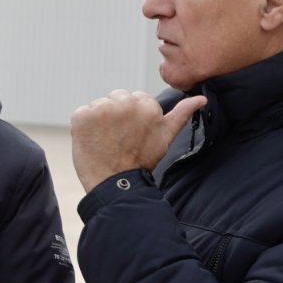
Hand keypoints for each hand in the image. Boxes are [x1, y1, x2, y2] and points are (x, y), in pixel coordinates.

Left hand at [70, 89, 206, 192]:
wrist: (115, 185)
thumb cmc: (141, 161)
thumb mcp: (166, 137)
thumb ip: (182, 114)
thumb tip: (201, 99)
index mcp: (146, 104)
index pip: (135, 98)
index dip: (132, 118)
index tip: (132, 134)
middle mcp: (124, 102)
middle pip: (116, 98)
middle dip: (116, 115)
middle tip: (119, 138)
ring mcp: (101, 108)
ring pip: (99, 105)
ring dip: (100, 120)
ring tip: (107, 141)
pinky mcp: (82, 116)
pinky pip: (82, 113)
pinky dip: (84, 126)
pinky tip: (93, 141)